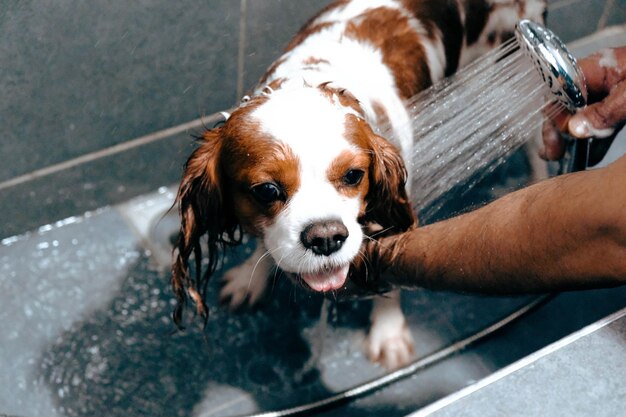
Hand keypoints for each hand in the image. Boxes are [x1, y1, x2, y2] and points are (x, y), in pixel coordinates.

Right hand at [541, 46, 625, 161]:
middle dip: (557, 130)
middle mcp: (596, 80)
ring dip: (572, 138)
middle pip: (564, 105)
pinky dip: (592, 139)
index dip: (557, 115)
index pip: (559, 92)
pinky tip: (588, 155)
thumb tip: (573, 130)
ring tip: (565, 157)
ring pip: (579, 116)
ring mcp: (607, 92)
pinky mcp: (619, 105)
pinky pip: (598, 122)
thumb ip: (602, 113)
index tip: (563, 136)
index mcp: (594, 69)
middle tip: (554, 153)